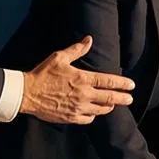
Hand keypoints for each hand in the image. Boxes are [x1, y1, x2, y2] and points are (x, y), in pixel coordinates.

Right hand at [20, 36, 135, 124]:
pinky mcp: (70, 118)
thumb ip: (77, 49)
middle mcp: (84, 95)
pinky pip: (88, 119)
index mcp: (83, 79)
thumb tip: (89, 39)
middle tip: (130, 99)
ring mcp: (78, 108)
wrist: (27, 93)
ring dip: (109, 107)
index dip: (123, 84)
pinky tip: (94, 112)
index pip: (109, 82)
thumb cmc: (43, 74)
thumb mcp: (59, 57)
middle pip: (110, 99)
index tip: (132, 85)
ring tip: (113, 105)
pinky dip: (94, 115)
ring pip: (101, 110)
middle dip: (123, 99)